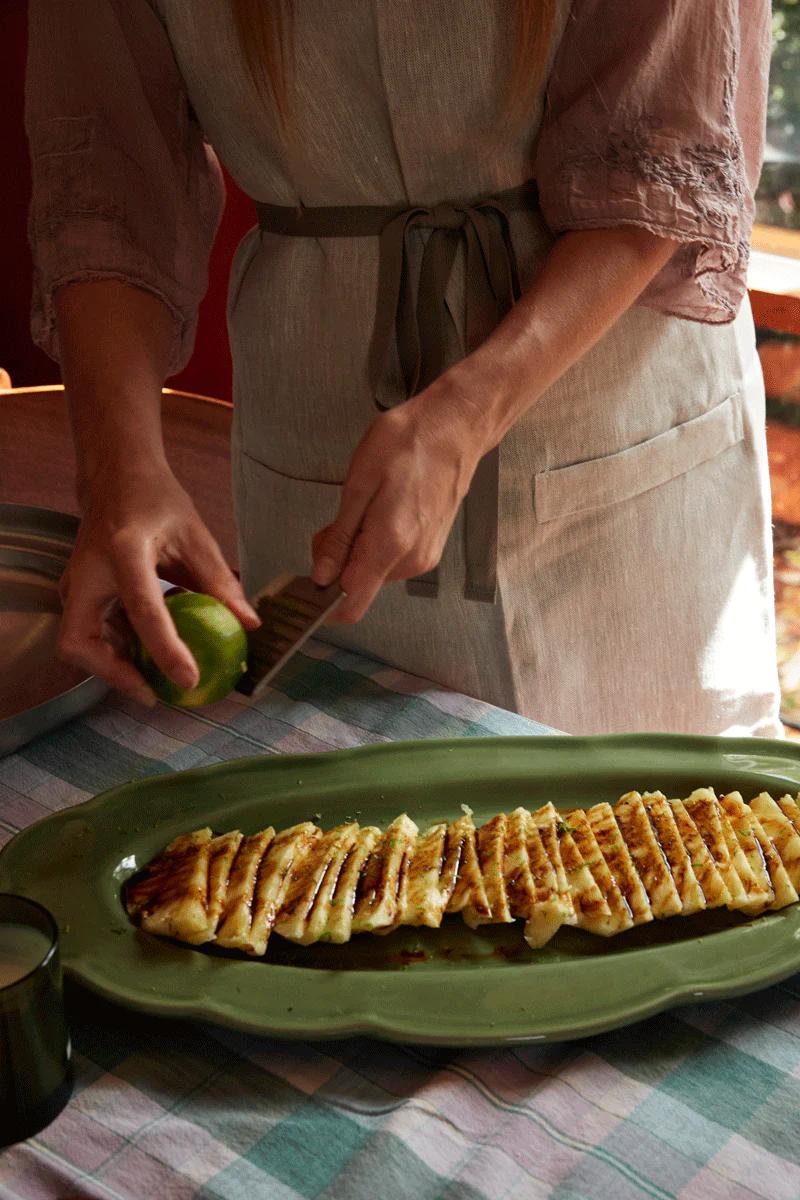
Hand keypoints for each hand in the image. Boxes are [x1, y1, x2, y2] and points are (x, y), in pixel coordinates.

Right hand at [58, 462, 259, 702]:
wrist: (116, 477)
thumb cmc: (157, 502)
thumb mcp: (196, 536)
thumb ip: (219, 581)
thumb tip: (248, 624)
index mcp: (124, 549)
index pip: (142, 608)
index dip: (165, 649)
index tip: (188, 679)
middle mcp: (88, 570)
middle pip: (80, 641)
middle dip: (113, 674)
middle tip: (154, 693)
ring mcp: (75, 583)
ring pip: (79, 643)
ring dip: (113, 666)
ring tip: (154, 677)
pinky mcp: (75, 593)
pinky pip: (87, 633)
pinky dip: (113, 651)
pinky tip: (143, 654)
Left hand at [311, 371, 486, 621]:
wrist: (454, 428)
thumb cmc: (408, 444)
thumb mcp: (359, 484)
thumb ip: (340, 537)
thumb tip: (322, 575)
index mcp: (389, 544)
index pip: (351, 604)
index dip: (323, 601)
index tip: (306, 581)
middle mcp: (410, 559)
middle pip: (358, 585)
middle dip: (337, 563)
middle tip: (335, 522)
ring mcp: (423, 556)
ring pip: (373, 572)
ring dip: (356, 550)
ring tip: (363, 508)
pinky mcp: (429, 548)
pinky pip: (391, 559)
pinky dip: (375, 544)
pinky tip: (380, 511)